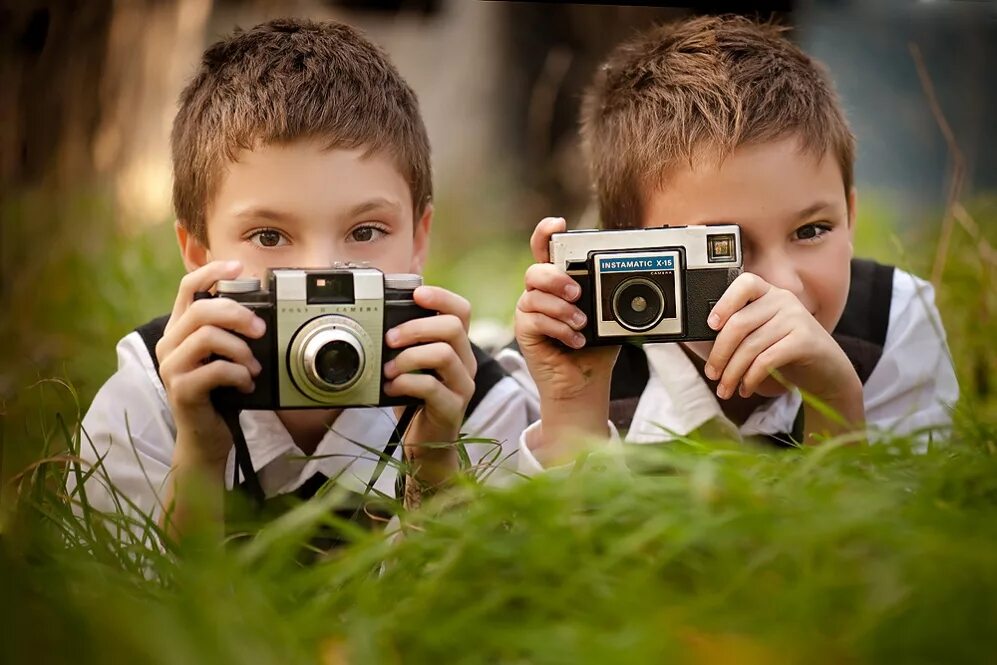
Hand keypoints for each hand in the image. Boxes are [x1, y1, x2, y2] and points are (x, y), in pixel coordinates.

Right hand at [156, 260, 265, 464]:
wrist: (207, 438)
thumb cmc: (220, 394)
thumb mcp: (225, 357)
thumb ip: (231, 333)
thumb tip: (261, 313)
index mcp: (180, 330)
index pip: (186, 288)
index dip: (211, 272)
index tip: (239, 266)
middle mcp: (170, 344)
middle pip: (200, 309)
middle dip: (237, 313)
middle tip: (260, 328)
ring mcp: (172, 368)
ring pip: (206, 336)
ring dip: (240, 349)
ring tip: (254, 366)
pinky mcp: (181, 391)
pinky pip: (213, 370)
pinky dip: (238, 374)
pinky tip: (246, 384)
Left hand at [382, 285, 474, 482]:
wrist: (427, 447)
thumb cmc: (416, 402)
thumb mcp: (413, 366)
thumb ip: (407, 343)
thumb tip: (381, 318)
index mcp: (458, 347)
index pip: (462, 310)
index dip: (441, 296)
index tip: (416, 294)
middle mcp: (466, 363)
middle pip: (453, 327)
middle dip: (415, 327)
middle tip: (389, 338)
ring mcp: (462, 386)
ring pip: (443, 353)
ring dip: (408, 357)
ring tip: (388, 369)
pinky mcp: (452, 408)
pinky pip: (431, 387)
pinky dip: (405, 383)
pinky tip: (391, 388)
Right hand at [514, 217, 618, 461]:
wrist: (584, 384)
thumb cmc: (596, 349)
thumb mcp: (610, 318)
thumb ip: (611, 298)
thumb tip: (633, 286)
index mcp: (560, 282)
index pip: (546, 250)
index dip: (546, 233)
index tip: (558, 224)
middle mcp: (542, 293)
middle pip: (536, 270)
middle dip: (556, 278)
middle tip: (578, 293)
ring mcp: (530, 311)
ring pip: (534, 294)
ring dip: (561, 308)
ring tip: (581, 323)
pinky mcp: (525, 331)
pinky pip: (535, 319)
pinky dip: (559, 328)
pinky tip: (575, 340)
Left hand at [704, 272, 863, 436]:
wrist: (829, 372)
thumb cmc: (788, 353)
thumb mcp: (763, 336)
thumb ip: (742, 332)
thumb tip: (705, 344)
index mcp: (770, 293)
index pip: (745, 283)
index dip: (724, 302)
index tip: (710, 325)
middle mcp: (783, 300)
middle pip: (739, 323)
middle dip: (719, 353)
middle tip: (712, 374)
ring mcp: (796, 318)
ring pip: (750, 346)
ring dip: (732, 373)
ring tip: (725, 389)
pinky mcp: (805, 340)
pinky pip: (766, 359)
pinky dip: (750, 378)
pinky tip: (745, 389)